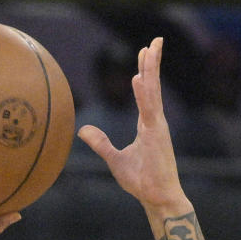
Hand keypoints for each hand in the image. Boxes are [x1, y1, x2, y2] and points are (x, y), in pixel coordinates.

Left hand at [77, 37, 190, 218]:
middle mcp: (154, 121)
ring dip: (151, 69)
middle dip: (152, 63)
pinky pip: (149, 109)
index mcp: (147, 125)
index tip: (144, 54)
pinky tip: (138, 78)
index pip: (146, 93)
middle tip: (154, 41)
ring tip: (151, 48)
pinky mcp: (157, 135)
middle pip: (152, 86)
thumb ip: (100, 143)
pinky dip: (143, 93)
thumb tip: (83, 130)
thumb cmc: (142, 180)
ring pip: (152, 92)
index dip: (145, 73)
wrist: (157, 197)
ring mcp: (157, 126)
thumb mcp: (115, 159)